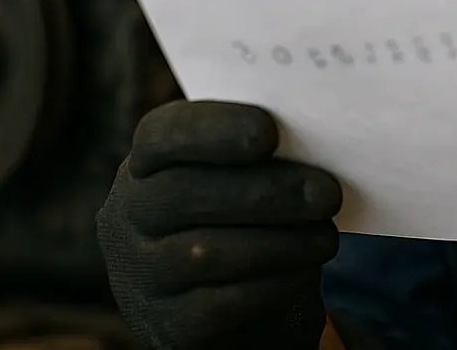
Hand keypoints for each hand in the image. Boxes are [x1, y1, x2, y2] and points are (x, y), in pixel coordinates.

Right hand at [96, 100, 343, 349]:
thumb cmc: (245, 223)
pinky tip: (304, 273)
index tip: (268, 131)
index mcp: (146, 165)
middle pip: (182, 195)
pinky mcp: (166, 327)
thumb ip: (258, 156)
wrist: (234, 312)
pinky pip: (217, 305)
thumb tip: (315, 140)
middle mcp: (128, 218)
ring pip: (202, 254)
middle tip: (328, 193)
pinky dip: (270, 285)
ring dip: (278, 242)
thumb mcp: (239, 181)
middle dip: (263, 191)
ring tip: (326, 237)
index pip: (160, 135)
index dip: (212, 129)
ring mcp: (140, 277)